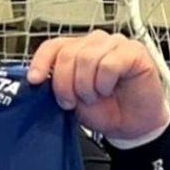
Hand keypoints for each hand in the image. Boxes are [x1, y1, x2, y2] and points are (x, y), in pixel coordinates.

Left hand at [26, 31, 169, 145]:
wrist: (132, 126)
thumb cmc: (106, 111)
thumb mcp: (72, 99)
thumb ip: (56, 84)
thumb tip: (38, 79)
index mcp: (78, 50)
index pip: (53, 45)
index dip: (41, 62)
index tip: (35, 80)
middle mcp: (96, 43)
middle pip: (67, 53)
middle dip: (65, 84)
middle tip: (73, 101)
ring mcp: (116, 44)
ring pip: (87, 57)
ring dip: (86, 86)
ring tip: (95, 96)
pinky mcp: (134, 52)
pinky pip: (109, 63)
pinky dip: (105, 82)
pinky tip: (110, 89)